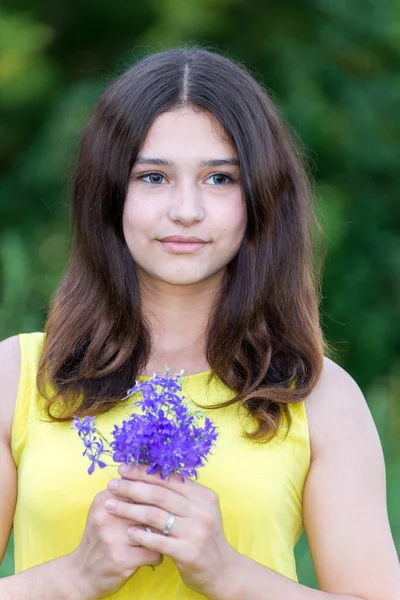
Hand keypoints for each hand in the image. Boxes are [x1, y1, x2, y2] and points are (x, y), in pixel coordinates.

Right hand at [69, 488, 162, 599]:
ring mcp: (114, 538)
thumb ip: (124, 495)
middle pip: (151, 508)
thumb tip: (153, 482)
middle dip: (164, 516)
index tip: (165, 501)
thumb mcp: (104, 511)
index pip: (140, 488)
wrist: (81, 573)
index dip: (157, 495)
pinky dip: (158, 556)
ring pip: (156, 530)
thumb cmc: (99, 538)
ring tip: (162, 539)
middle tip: (169, 521)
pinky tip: (153, 556)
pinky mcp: (122, 559)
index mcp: (105, 499)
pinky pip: (154, 553)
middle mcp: (108, 515)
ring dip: (163, 536)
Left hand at [104, 463, 237, 597]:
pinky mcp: (188, 552)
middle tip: (112, 484)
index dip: (144, 472)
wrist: (222, 571)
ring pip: (154, 515)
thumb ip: (179, 496)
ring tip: (110, 506)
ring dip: (129, 509)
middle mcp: (201, 510)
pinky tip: (127, 532)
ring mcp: (195, 531)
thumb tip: (148, 476)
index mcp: (202, 496)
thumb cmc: (203, 537)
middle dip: (131, 487)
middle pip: (159, 494)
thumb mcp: (198, 511)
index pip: (169, 478)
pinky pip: (158, 541)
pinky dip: (140, 535)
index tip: (124, 468)